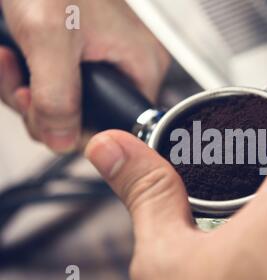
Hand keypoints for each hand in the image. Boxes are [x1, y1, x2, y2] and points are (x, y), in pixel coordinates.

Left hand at [0, 0, 169, 152]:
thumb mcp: (49, 39)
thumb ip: (58, 99)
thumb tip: (62, 140)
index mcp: (141, 66)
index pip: (119, 126)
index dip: (79, 131)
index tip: (47, 117)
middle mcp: (128, 67)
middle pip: (88, 118)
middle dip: (43, 109)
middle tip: (22, 87)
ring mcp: (104, 62)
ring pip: (67, 104)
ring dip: (28, 92)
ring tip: (11, 61)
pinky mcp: (82, 57)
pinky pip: (57, 86)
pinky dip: (28, 78)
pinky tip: (14, 58)